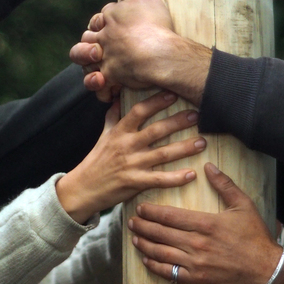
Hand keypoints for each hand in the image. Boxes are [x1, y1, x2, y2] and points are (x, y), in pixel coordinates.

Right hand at [56, 91, 205, 221]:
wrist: (82, 189)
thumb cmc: (95, 161)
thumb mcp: (103, 136)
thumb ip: (113, 117)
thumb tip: (117, 98)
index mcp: (120, 132)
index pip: (139, 111)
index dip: (156, 102)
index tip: (173, 93)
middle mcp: (127, 146)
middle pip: (156, 130)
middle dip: (178, 122)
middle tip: (197, 114)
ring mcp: (132, 165)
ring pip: (162, 154)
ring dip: (184, 148)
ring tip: (202, 141)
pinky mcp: (135, 183)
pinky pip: (159, 180)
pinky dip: (176, 178)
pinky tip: (191, 174)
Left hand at [69, 0, 184, 101]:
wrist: (160, 53)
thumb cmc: (154, 24)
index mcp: (108, 19)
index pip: (98, 20)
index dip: (103, 23)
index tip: (113, 28)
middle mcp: (103, 38)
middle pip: (86, 40)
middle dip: (90, 44)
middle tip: (101, 49)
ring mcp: (105, 58)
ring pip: (85, 63)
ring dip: (89, 66)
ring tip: (99, 70)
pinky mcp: (111, 77)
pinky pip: (100, 86)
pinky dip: (102, 89)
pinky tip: (110, 89)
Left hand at [128, 163, 283, 283]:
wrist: (267, 271)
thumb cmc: (256, 237)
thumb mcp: (243, 205)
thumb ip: (224, 184)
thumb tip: (208, 166)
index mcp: (206, 223)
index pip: (170, 216)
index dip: (152, 212)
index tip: (140, 208)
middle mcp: (197, 243)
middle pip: (161, 233)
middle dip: (143, 226)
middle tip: (130, 221)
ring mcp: (196, 263)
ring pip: (162, 253)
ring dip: (145, 244)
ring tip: (134, 237)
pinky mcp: (198, 280)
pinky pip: (170, 273)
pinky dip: (155, 266)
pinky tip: (146, 259)